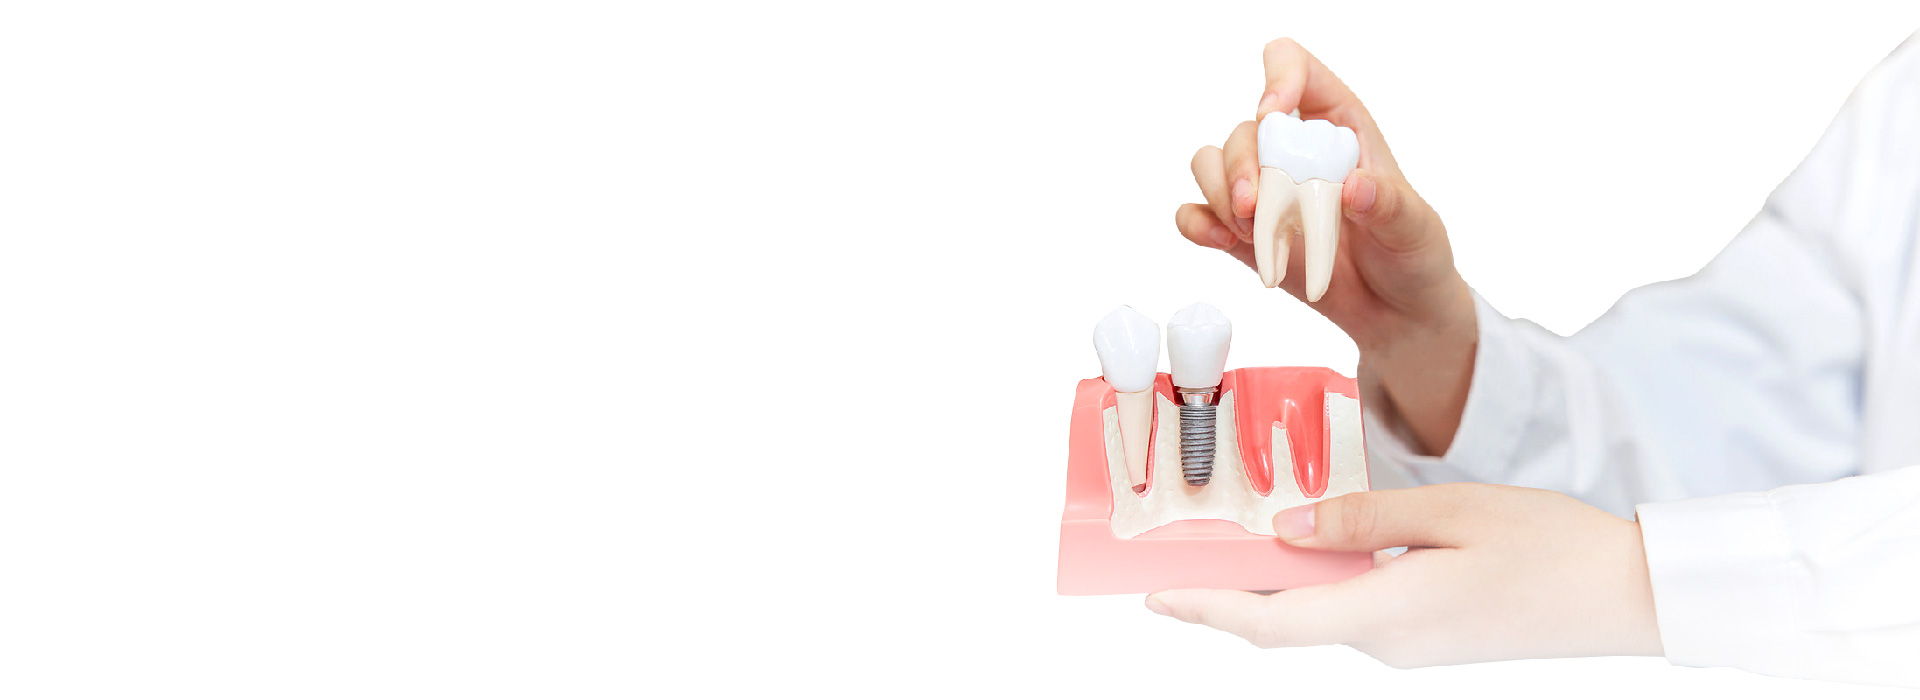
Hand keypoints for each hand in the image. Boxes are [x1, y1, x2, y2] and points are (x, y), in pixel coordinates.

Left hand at [1144, 484, 1663, 667]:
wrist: (1631, 596)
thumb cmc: (1551, 545)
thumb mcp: (1450, 511)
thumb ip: (1362, 520)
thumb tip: (1287, 528)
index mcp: (1388, 615)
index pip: (1273, 625)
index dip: (1208, 611)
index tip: (1156, 596)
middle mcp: (1389, 644)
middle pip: (1286, 621)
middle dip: (1228, 591)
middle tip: (1178, 551)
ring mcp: (1411, 647)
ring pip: (1321, 613)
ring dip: (1276, 583)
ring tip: (1233, 534)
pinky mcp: (1431, 637)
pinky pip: (1356, 609)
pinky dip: (1321, 582)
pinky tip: (1312, 543)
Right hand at [1174, 39, 1475, 453]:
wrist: (1397, 313)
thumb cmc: (1412, 256)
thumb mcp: (1415, 227)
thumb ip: (1389, 205)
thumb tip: (1355, 186)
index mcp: (1339, 126)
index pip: (1296, 70)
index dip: (1277, 79)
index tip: (1272, 115)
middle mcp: (1295, 151)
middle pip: (1245, 129)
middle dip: (1240, 164)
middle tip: (1254, 207)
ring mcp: (1267, 192)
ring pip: (1212, 163)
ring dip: (1218, 193)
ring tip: (1247, 231)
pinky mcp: (1245, 233)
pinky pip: (1199, 213)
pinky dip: (1199, 223)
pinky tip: (1219, 241)